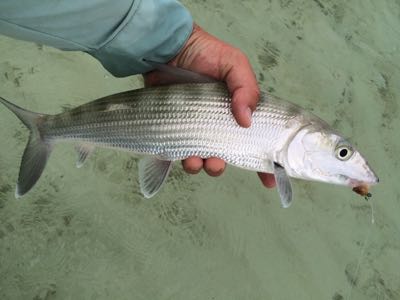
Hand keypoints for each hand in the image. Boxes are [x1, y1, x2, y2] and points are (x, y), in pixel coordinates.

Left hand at [144, 24, 275, 187]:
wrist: (168, 49)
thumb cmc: (204, 53)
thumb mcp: (234, 64)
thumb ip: (246, 89)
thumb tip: (246, 120)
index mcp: (238, 113)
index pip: (255, 142)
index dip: (263, 163)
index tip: (270, 180)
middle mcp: (218, 125)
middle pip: (225, 156)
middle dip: (222, 166)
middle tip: (217, 163)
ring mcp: (196, 128)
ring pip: (202, 159)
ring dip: (202, 166)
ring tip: (196, 161)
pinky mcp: (175, 129)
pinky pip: (179, 153)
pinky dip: (182, 160)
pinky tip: (183, 155)